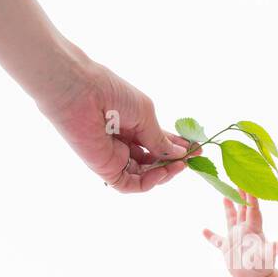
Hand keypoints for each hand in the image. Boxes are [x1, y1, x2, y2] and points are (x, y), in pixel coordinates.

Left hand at [34, 41, 199, 193]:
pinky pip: (128, 184)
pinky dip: (147, 183)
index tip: (197, 150)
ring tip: (178, 166)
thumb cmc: (111, 93)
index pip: (158, 142)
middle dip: (173, 162)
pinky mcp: (104, 168)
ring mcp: (114, 156)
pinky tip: (159, 173)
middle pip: (152, 161)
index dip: (178, 148)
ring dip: (163, 173)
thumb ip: (160, 139)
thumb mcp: (145, 115)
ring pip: (143, 175)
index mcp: (132, 124)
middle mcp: (124, 142)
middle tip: (190, 161)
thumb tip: (179, 154)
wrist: (80, 91)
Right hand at [202, 191, 277, 276]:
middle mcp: (245, 231)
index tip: (250, 183)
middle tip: (238, 179)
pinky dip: (210, 236)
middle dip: (241, 194)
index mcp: (253, 229)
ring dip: (228, 208)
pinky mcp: (227, 249)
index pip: (252, 209)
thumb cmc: (262, 267)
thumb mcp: (266, 257)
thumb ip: (272, 250)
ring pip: (231, 219)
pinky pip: (217, 240)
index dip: (251, 197)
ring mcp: (235, 238)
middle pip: (243, 209)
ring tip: (224, 195)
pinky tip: (203, 230)